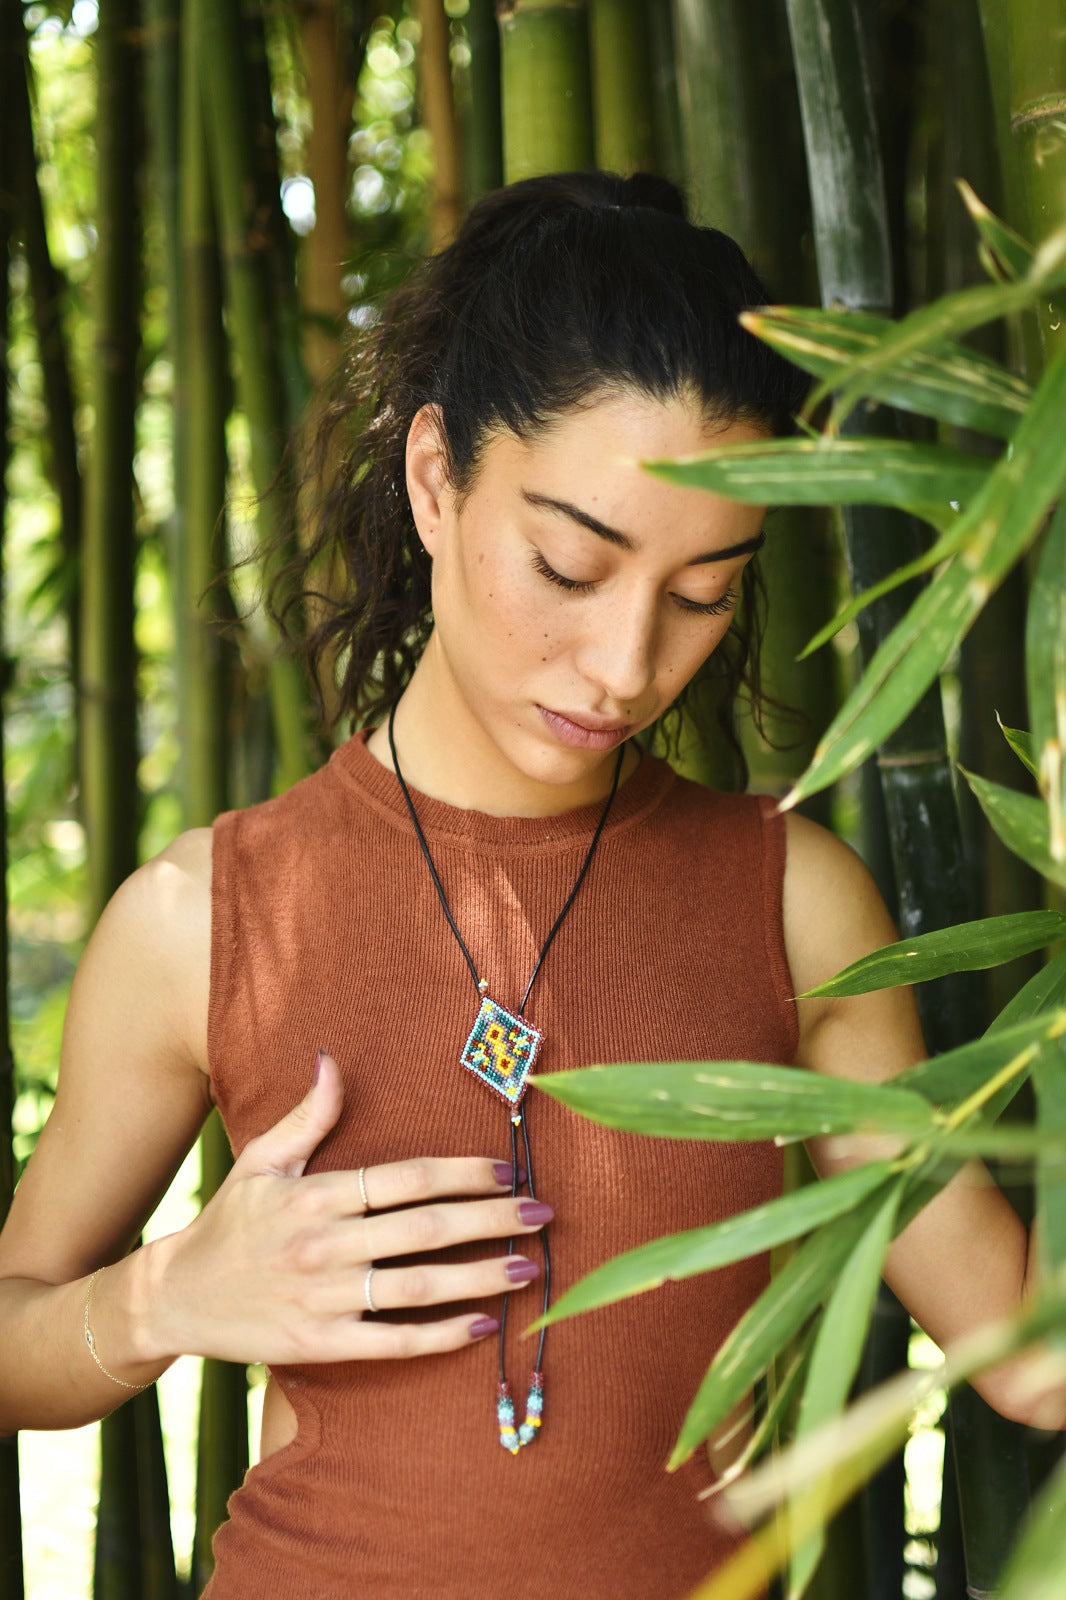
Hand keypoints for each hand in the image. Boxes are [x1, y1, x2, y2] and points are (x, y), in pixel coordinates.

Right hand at [143, 1052, 548, 1364]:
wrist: (177, 1298)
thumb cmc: (230, 1222)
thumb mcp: (261, 1160)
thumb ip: (306, 1115)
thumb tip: (333, 1060)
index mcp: (315, 1195)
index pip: (406, 1179)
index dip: (463, 1173)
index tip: (509, 1169)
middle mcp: (323, 1245)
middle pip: (425, 1229)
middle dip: (491, 1219)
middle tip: (543, 1213)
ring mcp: (323, 1298)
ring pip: (418, 1286)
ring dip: (479, 1276)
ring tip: (528, 1268)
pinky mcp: (320, 1344)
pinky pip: (392, 1342)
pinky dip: (440, 1336)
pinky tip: (482, 1325)